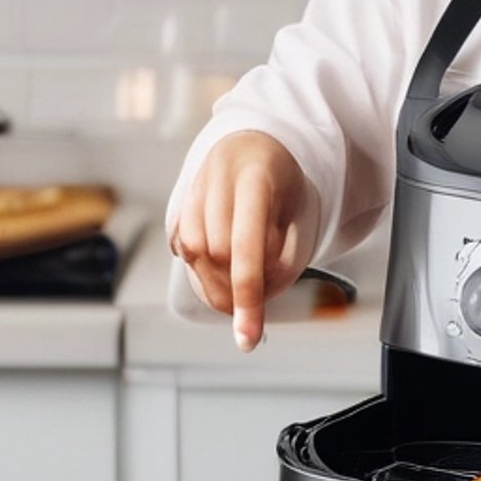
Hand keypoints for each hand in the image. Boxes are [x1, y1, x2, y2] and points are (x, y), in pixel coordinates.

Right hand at [170, 132, 315, 351]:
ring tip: (237, 288)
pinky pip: (181, 246)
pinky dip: (198, 267)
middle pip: (216, 254)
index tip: (248, 338)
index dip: (247, 296)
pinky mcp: (180, 201)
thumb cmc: (283, 183)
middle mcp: (218, 178)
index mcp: (256, 176)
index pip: (245, 246)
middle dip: (232, 292)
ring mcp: (194, 187)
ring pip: (193, 253)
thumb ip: (286, 256)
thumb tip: (260, 298)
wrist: (254, 142)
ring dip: (213, 282)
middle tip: (251, 311)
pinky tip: (217, 265)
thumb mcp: (300, 213)